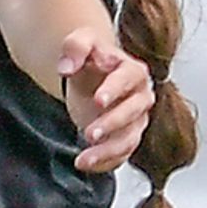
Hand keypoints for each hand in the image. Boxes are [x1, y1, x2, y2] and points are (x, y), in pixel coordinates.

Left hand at [56, 28, 151, 173]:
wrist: (93, 77)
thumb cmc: (91, 59)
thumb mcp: (80, 42)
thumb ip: (74, 46)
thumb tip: (66, 67)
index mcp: (132, 70)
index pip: (129, 78)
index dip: (114, 89)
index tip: (98, 100)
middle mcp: (140, 96)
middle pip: (133, 112)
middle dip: (112, 124)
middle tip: (89, 133)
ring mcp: (136, 120)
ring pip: (130, 139)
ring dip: (108, 151)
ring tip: (83, 159)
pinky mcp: (127, 139)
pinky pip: (121, 154)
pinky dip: (104, 162)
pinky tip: (85, 164)